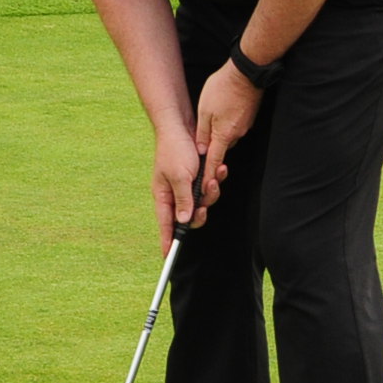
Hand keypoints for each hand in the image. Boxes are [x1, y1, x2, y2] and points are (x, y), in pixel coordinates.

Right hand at [152, 130, 207, 252]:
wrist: (182, 125)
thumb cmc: (175, 149)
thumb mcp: (180, 176)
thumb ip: (183, 199)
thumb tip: (183, 221)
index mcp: (163, 195)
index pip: (165, 224)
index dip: (167, 241)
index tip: (167, 257)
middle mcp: (174, 194)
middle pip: (190, 217)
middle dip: (201, 211)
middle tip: (205, 205)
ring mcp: (186, 186)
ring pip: (203, 202)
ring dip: (211, 193)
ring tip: (212, 178)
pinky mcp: (197, 178)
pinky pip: (209, 188)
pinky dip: (215, 181)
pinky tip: (219, 171)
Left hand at [193, 60, 263, 202]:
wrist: (247, 72)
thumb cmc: (223, 89)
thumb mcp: (205, 110)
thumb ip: (202, 133)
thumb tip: (201, 151)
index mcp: (223, 135)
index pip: (213, 161)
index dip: (207, 175)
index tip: (202, 187)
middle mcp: (236, 134)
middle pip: (221, 149)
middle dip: (212, 150)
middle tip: (199, 148)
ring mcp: (245, 126)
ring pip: (228, 137)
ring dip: (219, 134)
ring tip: (211, 121)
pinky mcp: (249, 117)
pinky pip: (235, 126)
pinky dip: (227, 124)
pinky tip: (223, 112)